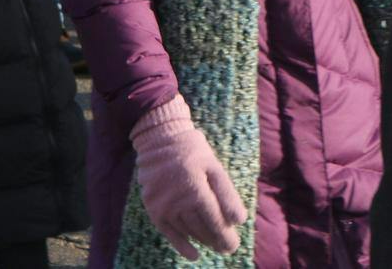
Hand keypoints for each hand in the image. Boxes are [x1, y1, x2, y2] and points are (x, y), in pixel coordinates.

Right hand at [130, 95, 246, 260]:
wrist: (158, 137)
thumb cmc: (192, 150)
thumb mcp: (214, 166)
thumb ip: (227, 194)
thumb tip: (239, 221)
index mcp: (196, 190)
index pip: (215, 223)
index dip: (226, 237)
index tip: (234, 245)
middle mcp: (178, 200)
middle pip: (202, 229)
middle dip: (216, 240)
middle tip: (226, 247)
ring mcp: (163, 204)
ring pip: (187, 231)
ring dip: (202, 241)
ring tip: (213, 245)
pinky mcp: (152, 206)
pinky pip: (167, 231)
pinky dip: (180, 244)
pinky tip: (193, 254)